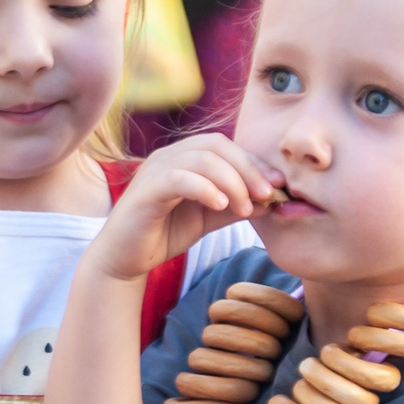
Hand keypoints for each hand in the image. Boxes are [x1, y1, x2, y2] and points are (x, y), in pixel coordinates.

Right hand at [85, 134, 278, 281]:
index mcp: (184, 157)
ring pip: (201, 159)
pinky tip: (220, 206)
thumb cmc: (165, 233)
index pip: (225, 146)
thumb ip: (236, 206)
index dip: (255, 162)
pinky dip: (205, 188)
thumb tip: (272, 200)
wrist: (125, 258)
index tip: (278, 185)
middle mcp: (168, 156)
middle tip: (267, 195)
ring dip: (231, 182)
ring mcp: (155, 170)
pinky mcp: (146, 190)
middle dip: (248, 168)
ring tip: (244, 209)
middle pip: (216, 145)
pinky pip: (179, 178)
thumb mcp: (209, 218)